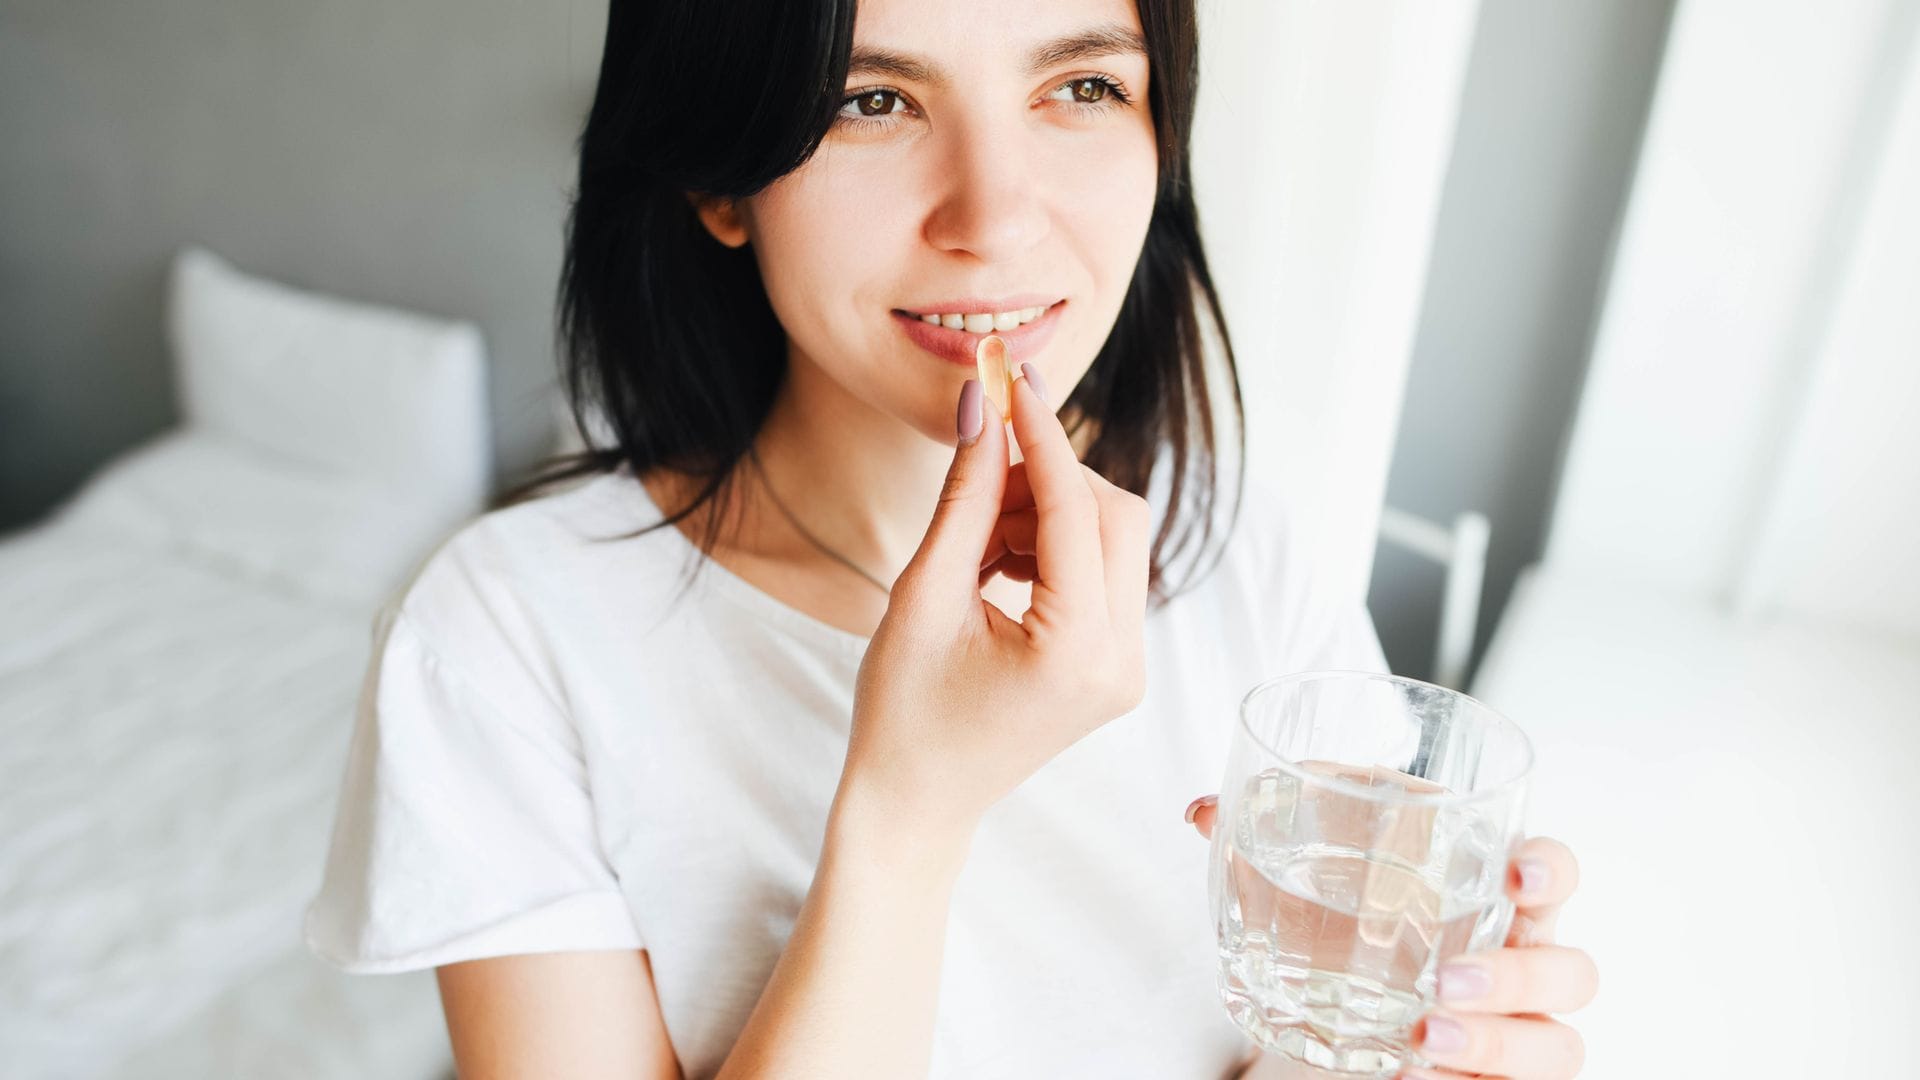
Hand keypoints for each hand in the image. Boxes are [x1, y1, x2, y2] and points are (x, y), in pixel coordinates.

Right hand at [839, 365, 1150, 838]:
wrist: (916, 801)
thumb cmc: (903, 711)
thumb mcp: (921, 595)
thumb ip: (963, 497)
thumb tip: (982, 408)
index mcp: (1076, 653)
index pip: (1078, 510)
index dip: (1043, 434)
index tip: (1011, 379)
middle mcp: (1122, 662)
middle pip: (1116, 515)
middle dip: (1050, 477)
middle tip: (980, 472)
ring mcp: (1127, 668)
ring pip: (1113, 539)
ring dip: (1048, 513)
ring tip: (975, 540)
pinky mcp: (1116, 665)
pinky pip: (1103, 572)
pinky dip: (1054, 546)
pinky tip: (995, 563)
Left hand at [1186, 796, 1598, 1079]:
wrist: (1321, 1022)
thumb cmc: (1339, 931)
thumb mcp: (1303, 880)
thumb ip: (1264, 835)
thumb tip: (1200, 811)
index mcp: (1489, 896)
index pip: (1553, 872)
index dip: (1552, 868)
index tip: (1516, 869)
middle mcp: (1519, 965)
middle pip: (1572, 971)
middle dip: (1518, 977)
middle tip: (1441, 980)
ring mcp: (1514, 1034)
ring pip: (1556, 1047)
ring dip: (1496, 1044)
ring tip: (1421, 1040)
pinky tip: (1411, 1078)